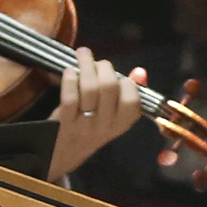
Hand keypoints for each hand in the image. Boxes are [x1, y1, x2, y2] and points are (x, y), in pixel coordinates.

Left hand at [46, 50, 145, 180]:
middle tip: (98, 62)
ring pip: (89, 88)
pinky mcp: (65, 122)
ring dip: (86, 65)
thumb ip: (129, 92)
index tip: (119, 77)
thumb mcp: (114, 114)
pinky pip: (69, 96)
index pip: (132, 100)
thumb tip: (140, 72)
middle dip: (104, 67)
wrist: (65, 153)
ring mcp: (85, 124)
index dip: (127, 83)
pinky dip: (70, 79)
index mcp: (122, 123)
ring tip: (82, 54)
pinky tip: (70, 71)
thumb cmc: (92, 127)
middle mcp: (106, 125)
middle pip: (109, 87)